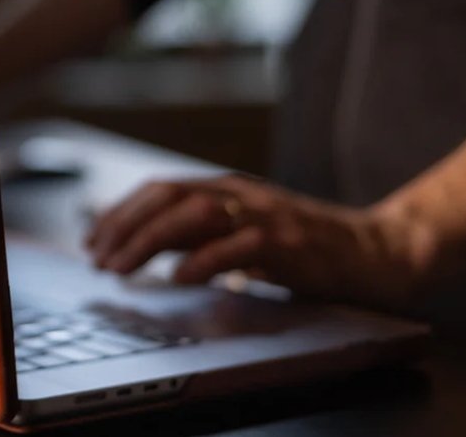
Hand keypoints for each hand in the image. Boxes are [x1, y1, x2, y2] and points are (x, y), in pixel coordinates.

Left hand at [84, 174, 422, 310]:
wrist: (374, 251)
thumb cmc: (302, 245)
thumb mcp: (240, 232)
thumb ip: (197, 234)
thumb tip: (141, 245)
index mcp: (226, 188)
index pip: (159, 190)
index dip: (120, 212)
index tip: (91, 239)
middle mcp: (240, 194)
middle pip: (168, 197)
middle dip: (124, 226)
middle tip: (97, 258)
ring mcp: (265, 215)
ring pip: (195, 214)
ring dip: (150, 241)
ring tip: (121, 268)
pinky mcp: (289, 242)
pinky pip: (239, 246)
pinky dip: (204, 260)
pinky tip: (179, 277)